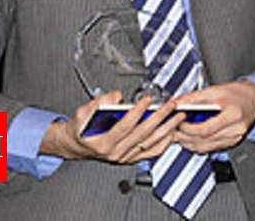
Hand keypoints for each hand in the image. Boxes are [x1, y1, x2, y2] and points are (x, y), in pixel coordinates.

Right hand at [40, 90, 183, 162]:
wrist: (77, 146)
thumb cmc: (81, 129)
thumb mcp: (82, 113)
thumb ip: (99, 103)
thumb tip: (117, 97)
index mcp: (103, 143)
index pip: (125, 126)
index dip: (137, 112)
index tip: (147, 100)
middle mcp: (116, 152)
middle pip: (143, 133)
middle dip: (159, 117)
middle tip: (170, 105)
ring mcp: (125, 157)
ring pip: (151, 143)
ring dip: (167, 128)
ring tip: (178, 116)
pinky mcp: (132, 158)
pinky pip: (152, 152)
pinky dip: (165, 142)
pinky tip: (171, 131)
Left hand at [172, 80, 254, 152]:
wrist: (254, 98)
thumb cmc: (238, 93)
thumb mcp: (215, 90)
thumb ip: (194, 98)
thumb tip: (176, 103)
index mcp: (233, 115)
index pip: (205, 129)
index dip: (188, 128)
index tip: (179, 123)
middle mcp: (236, 129)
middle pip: (204, 141)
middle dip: (185, 137)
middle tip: (174, 131)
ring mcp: (235, 138)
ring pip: (206, 148)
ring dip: (190, 144)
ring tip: (180, 135)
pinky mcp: (232, 142)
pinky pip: (212, 148)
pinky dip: (199, 145)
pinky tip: (192, 139)